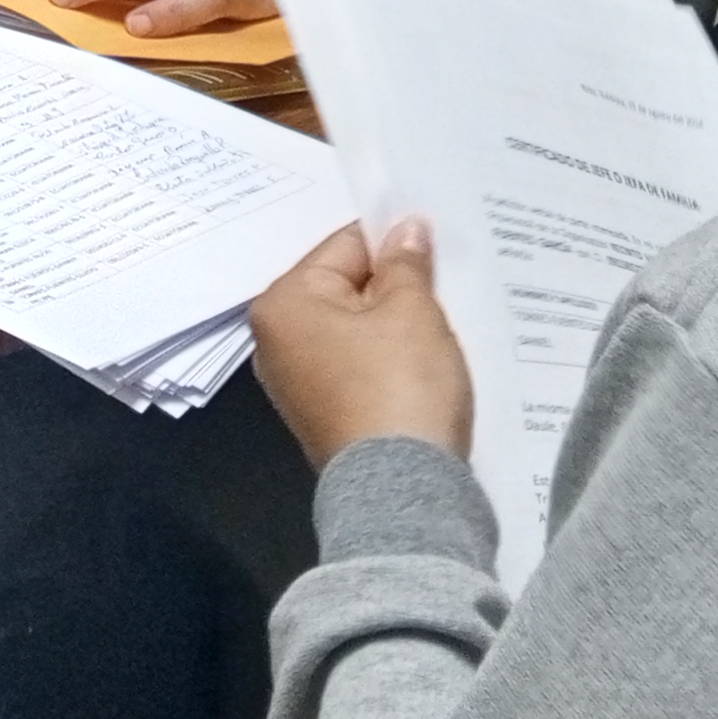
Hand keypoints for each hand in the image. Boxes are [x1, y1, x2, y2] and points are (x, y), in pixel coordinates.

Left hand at [251, 219, 472, 468]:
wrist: (403, 490)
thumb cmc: (400, 386)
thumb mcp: (412, 310)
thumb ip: (406, 262)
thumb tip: (405, 228)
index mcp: (282, 304)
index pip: (344, 246)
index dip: (393, 241)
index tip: (434, 243)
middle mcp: (275, 341)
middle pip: (345, 288)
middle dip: (392, 285)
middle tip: (443, 283)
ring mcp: (296, 383)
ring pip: (353, 328)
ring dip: (393, 324)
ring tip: (438, 324)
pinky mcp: (323, 414)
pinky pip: (355, 365)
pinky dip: (386, 359)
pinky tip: (421, 363)